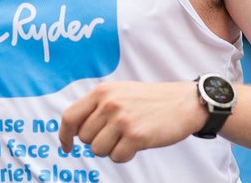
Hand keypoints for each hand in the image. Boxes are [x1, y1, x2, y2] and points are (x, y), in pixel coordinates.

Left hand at [58, 80, 204, 161]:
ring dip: (112, 149)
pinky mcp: (136, 136)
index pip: (70, 117)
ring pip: (98, 150)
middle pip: (85, 138)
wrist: (185, 102)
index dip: (65, 135)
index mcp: (103, 91)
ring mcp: (122, 120)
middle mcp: (110, 104)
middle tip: (118, 134)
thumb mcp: (121, 92)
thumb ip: (98, 106)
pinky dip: (126, 155)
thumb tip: (74, 130)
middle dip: (99, 141)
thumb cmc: (152, 100)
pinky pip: (117, 157)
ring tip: (129, 136)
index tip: (67, 146)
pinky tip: (139, 143)